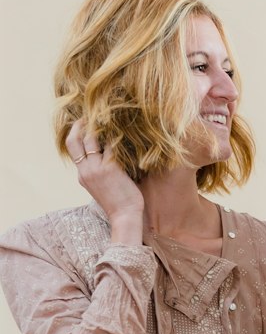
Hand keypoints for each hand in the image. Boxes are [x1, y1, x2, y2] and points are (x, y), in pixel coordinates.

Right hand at [66, 119, 143, 240]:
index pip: (73, 149)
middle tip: (89, 115)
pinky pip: (111, 145)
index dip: (77, 134)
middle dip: (80, 125)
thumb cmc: (118, 205)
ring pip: (90, 138)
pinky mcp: (110, 168)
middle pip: (73, 140)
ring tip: (109, 119)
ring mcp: (96, 168)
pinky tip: (124, 131)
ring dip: (98, 127)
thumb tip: (105, 160)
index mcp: (82, 176)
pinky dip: (116, 136)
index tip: (84, 125)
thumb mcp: (100, 189)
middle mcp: (85, 170)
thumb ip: (97, 175)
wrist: (125, 217)